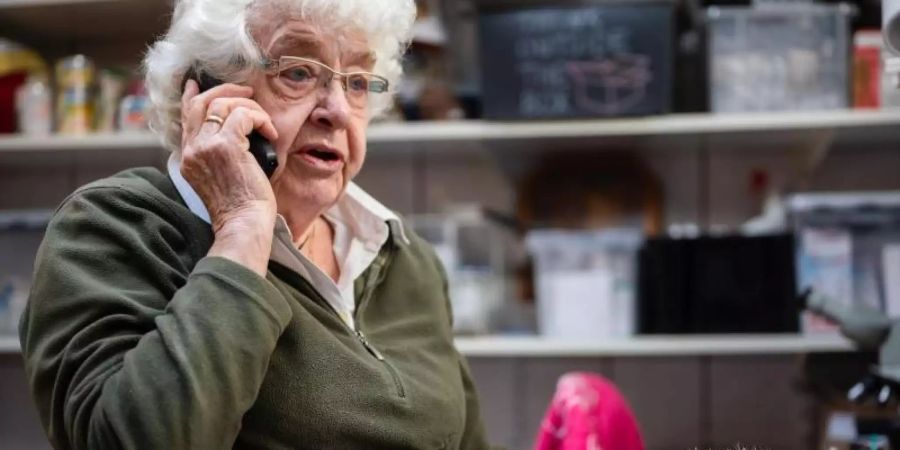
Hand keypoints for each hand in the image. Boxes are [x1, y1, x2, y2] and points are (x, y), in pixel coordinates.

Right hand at [179, 79, 279, 274]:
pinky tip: (270, 133)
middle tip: (247, 92)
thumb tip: (238, 132)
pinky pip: (243, 115)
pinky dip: (260, 118)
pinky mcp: (226, 146)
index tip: (197, 84)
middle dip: (226, 92)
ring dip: (249, 106)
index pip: (186, 117)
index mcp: (189, 158)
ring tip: (264, 120)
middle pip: (201, 103)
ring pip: (222, 105)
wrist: (243, 224)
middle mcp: (192, 150)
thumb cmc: (241, 208)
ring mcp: (206, 147)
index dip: (193, 96)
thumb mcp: (221, 178)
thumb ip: (217, 155)